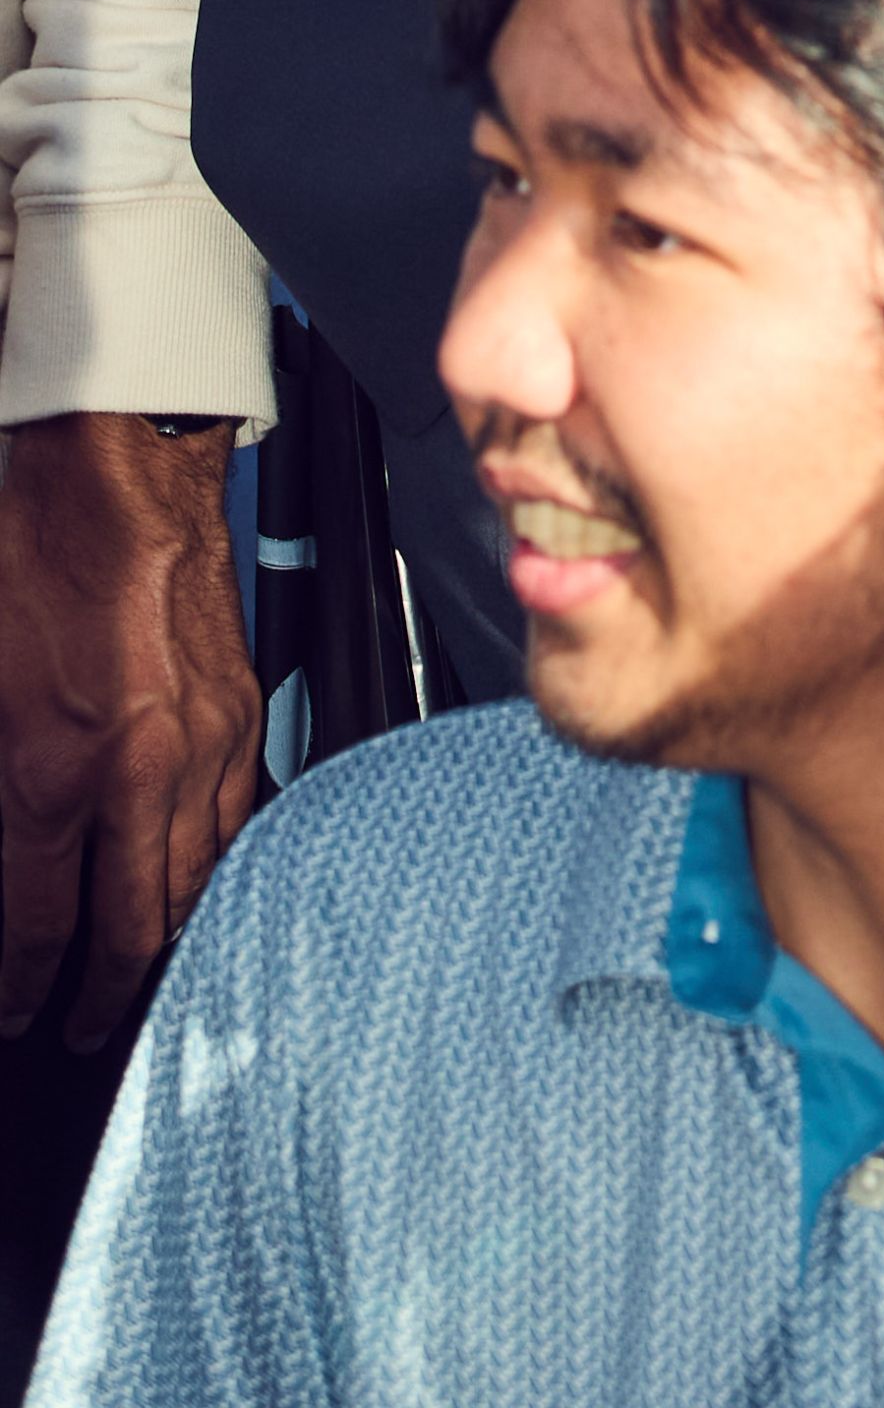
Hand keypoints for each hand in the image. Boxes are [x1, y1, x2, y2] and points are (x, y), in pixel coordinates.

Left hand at [0, 418, 258, 1041]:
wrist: (121, 466)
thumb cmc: (39, 554)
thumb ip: (1, 795)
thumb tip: (9, 860)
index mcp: (59, 771)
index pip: (39, 925)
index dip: (22, 987)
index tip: (16, 1015)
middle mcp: (143, 770)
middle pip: (134, 928)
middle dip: (102, 996)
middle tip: (80, 1033)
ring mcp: (205, 741)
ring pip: (199, 883)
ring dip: (171, 943)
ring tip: (145, 979)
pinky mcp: (244, 707)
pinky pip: (241, 818)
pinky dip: (220, 869)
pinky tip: (204, 883)